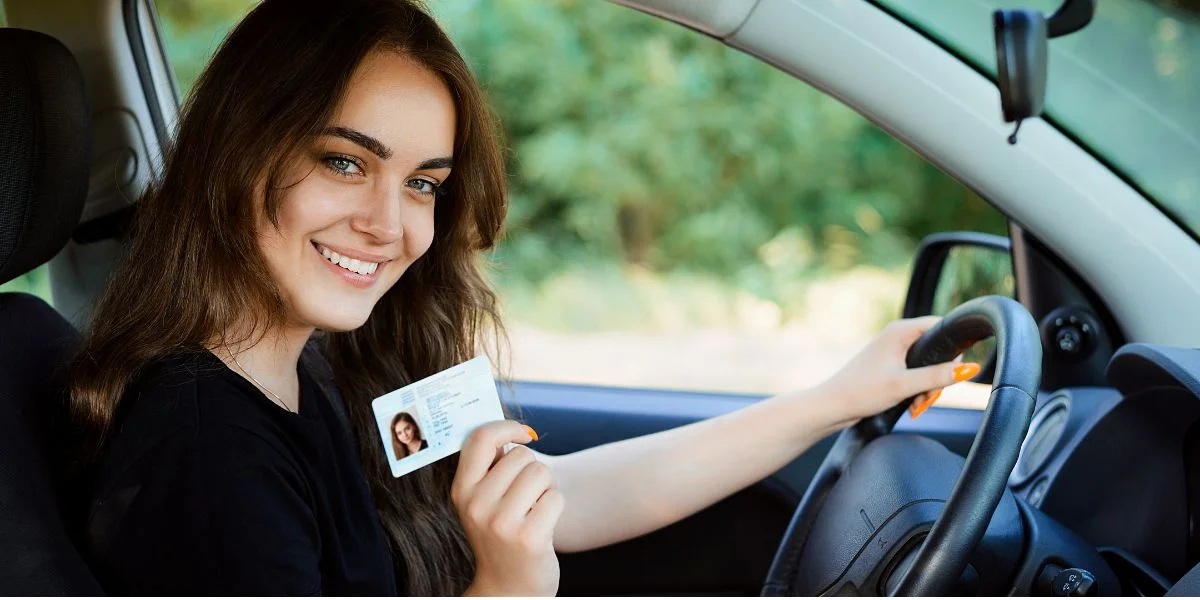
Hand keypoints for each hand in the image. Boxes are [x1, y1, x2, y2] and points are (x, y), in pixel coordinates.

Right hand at [453, 420, 562, 596]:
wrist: (509, 586)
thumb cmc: (501, 533)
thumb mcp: (482, 501)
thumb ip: (489, 466)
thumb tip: (509, 428)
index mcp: (461, 490)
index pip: (480, 438)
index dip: (507, 427)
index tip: (524, 434)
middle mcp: (476, 505)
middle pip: (522, 455)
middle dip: (532, 470)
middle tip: (527, 496)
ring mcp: (501, 523)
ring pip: (541, 473)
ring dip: (546, 487)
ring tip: (534, 508)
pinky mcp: (528, 537)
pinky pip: (556, 497)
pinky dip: (555, 506)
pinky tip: (543, 524)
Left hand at [818, 316, 980, 422]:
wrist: (833, 406)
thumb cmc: (862, 392)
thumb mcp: (904, 385)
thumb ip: (938, 376)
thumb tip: (970, 368)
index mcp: (900, 331)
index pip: (941, 326)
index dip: (952, 349)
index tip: (952, 372)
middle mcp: (897, 336)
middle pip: (937, 350)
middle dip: (939, 376)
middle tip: (929, 397)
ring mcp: (893, 350)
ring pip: (928, 365)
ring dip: (928, 387)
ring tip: (918, 404)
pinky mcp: (891, 365)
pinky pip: (916, 373)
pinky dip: (918, 389)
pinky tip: (913, 404)